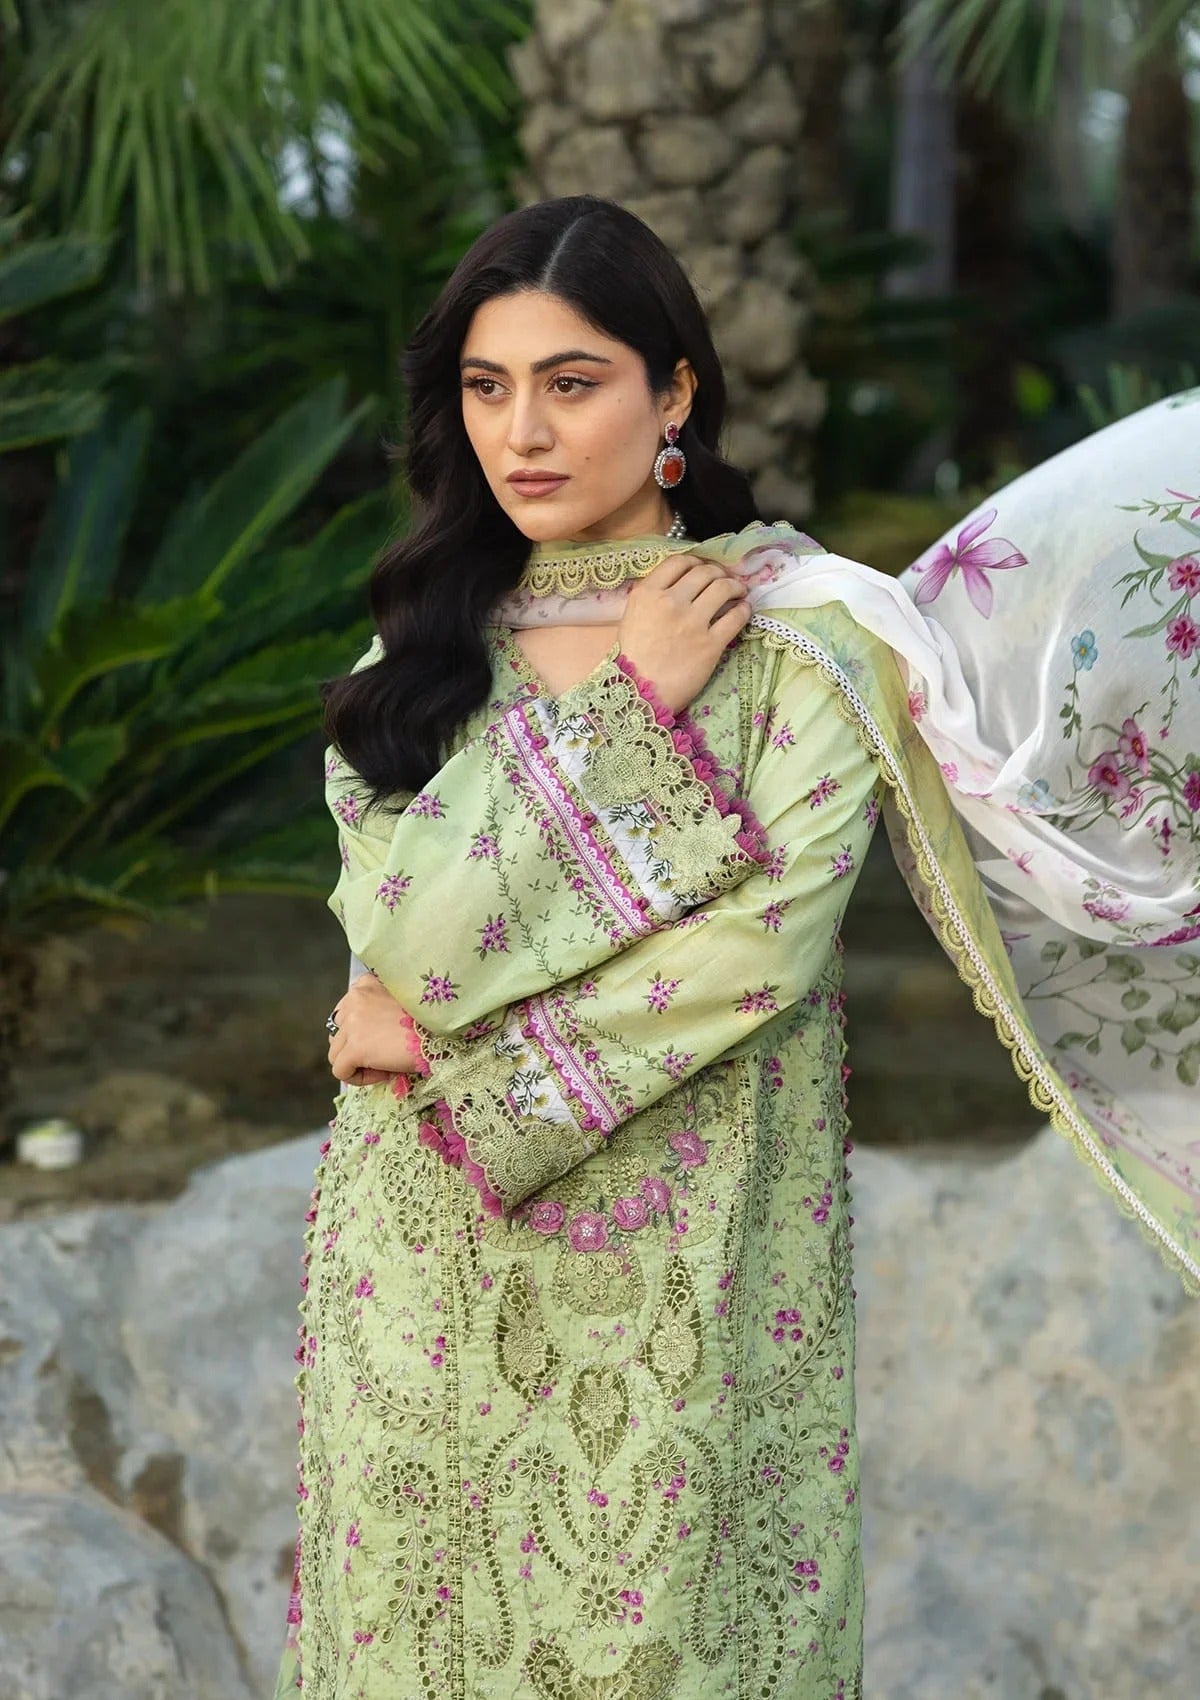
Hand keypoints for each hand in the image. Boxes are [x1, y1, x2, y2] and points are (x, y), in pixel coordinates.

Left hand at [327, 973, 424, 1086]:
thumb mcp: (402, 1001)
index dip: (361, 1031)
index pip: (346, 1012)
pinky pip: (341, 1071)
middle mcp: (354, 998)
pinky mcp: (354, 1047)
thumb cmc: (432, 1019)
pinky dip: (359, 1078)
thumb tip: (369, 1036)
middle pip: (338, 1032)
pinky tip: (384, 1074)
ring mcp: (352, 1023)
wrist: (444, 1033)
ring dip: (358, 1063)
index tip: (385, 1040)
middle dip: (355, 1047)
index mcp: (365, 984)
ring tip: (384, 1066)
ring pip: (336, 1053)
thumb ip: (379, 1008)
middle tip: (382, 1055)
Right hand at [616, 552, 750, 715]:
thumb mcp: (632, 618)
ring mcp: (692, 622)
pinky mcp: (711, 644)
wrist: (638, 695)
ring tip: (739, 591)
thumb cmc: (632, 660)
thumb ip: (652, 598)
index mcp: (647, 593)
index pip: (678, 562)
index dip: (696, 561)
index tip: (703, 568)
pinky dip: (743, 609)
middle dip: (718, 572)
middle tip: (725, 580)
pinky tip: (743, 610)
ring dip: (735, 586)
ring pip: (723, 588)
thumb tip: (678, 586)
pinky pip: (735, 617)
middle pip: (704, 572)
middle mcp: (671, 602)